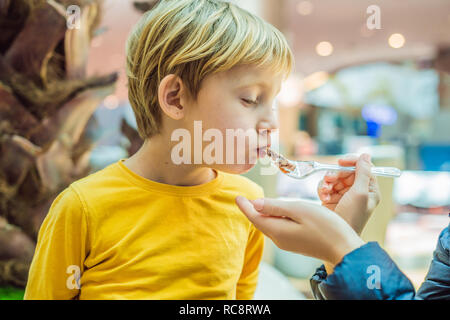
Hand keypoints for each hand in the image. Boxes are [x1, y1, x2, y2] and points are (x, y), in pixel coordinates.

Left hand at [235, 197, 364, 265]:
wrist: (344, 249)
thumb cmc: (325, 227)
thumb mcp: (299, 210)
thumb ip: (276, 207)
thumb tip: (255, 204)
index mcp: (278, 231)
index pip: (255, 217)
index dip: (245, 206)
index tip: (237, 197)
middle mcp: (280, 239)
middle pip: (260, 222)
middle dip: (251, 210)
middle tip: (243, 199)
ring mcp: (289, 243)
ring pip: (270, 226)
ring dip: (262, 214)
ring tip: (256, 203)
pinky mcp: (297, 243)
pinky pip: (279, 229)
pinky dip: (273, 219)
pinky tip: (275, 213)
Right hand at [317, 154, 380, 234]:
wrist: (336, 236)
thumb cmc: (352, 217)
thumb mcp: (360, 193)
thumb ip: (363, 172)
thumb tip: (366, 155)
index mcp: (369, 189)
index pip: (363, 167)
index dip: (352, 162)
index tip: (341, 163)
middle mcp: (357, 191)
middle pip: (346, 171)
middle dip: (336, 174)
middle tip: (330, 179)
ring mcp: (344, 195)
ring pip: (334, 178)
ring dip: (327, 182)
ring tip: (326, 191)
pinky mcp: (331, 199)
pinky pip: (325, 186)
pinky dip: (323, 190)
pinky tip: (323, 197)